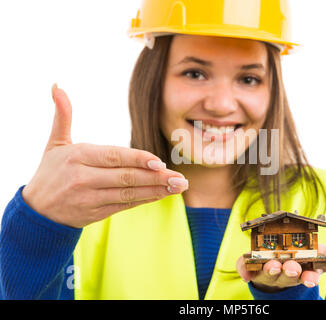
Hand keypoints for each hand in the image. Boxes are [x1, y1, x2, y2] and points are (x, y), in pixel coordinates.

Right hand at [22, 84, 188, 227]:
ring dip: (156, 190)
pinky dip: (145, 200)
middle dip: (156, 177)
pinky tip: (162, 194)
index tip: (160, 162)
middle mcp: (84, 178)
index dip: (138, 159)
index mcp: (77, 157)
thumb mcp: (54, 143)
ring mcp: (91, 198)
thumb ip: (62, 116)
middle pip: (126, 177)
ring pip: (129, 194)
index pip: (114, 157)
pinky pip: (125, 205)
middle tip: (180, 177)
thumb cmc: (50, 172)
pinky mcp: (96, 213)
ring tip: (178, 186)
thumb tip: (57, 85)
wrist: (37, 211)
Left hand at [236, 243, 325, 292]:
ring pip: (268, 272)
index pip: (309, 277)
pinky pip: (245, 267)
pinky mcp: (252, 267)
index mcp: (305, 272)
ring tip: (272, 265)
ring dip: (270, 269)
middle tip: (292, 268)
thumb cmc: (306, 261)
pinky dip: (244, 269)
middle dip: (290, 272)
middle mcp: (287, 273)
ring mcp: (268, 271)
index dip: (310, 278)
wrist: (282, 266)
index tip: (311, 278)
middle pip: (288, 275)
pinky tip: (244, 272)